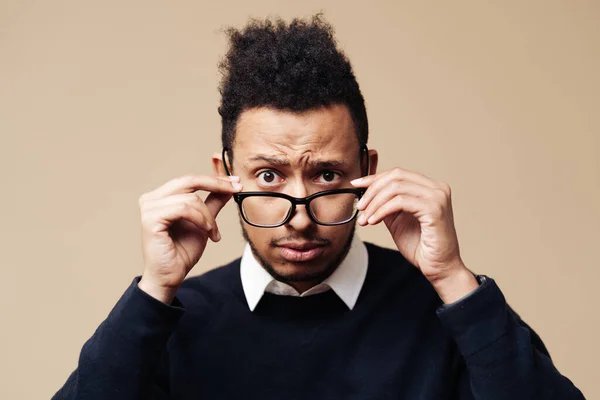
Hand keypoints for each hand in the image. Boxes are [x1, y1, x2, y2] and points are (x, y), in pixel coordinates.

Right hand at [137, 174, 241, 302]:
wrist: (170, 276)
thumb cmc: (182, 251)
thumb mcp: (204, 222)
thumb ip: (212, 203)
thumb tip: (228, 186)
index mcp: (161, 197)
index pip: (190, 179)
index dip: (214, 179)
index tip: (235, 182)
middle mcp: (151, 198)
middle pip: (188, 180)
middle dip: (216, 184)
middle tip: (235, 190)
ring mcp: (149, 207)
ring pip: (190, 198)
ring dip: (208, 215)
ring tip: (213, 232)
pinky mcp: (151, 219)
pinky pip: (183, 208)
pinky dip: (200, 219)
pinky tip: (206, 231)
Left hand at [351, 167, 477, 302]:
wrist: (439, 267)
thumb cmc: (421, 246)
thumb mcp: (397, 220)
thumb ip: (386, 204)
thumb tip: (366, 193)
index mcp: (430, 187)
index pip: (398, 173)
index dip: (374, 178)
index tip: (357, 185)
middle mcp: (437, 188)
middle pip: (396, 176)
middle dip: (372, 190)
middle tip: (360, 206)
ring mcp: (438, 197)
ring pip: (396, 188)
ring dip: (375, 202)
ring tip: (366, 218)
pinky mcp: (434, 209)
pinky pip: (400, 202)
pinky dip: (382, 210)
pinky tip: (374, 221)